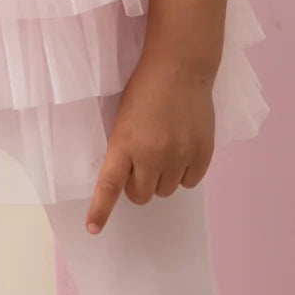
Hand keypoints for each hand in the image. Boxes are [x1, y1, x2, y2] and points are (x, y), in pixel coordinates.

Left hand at [85, 53, 215, 234]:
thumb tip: (127, 180)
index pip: (110, 185)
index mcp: (124, 143)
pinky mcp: (202, 154)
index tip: (93, 228)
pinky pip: (190, 182)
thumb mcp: (123, 117)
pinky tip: (183, 147)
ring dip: (162, 178)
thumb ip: (124, 149)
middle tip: (141, 162)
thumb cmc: (145, 89)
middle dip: (138, 184)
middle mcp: (151, 154)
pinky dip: (185, 172)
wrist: (180, 66)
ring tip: (164, 147)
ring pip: (166, 191)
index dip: (101, 210)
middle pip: (141, 195)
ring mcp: (179, 155)